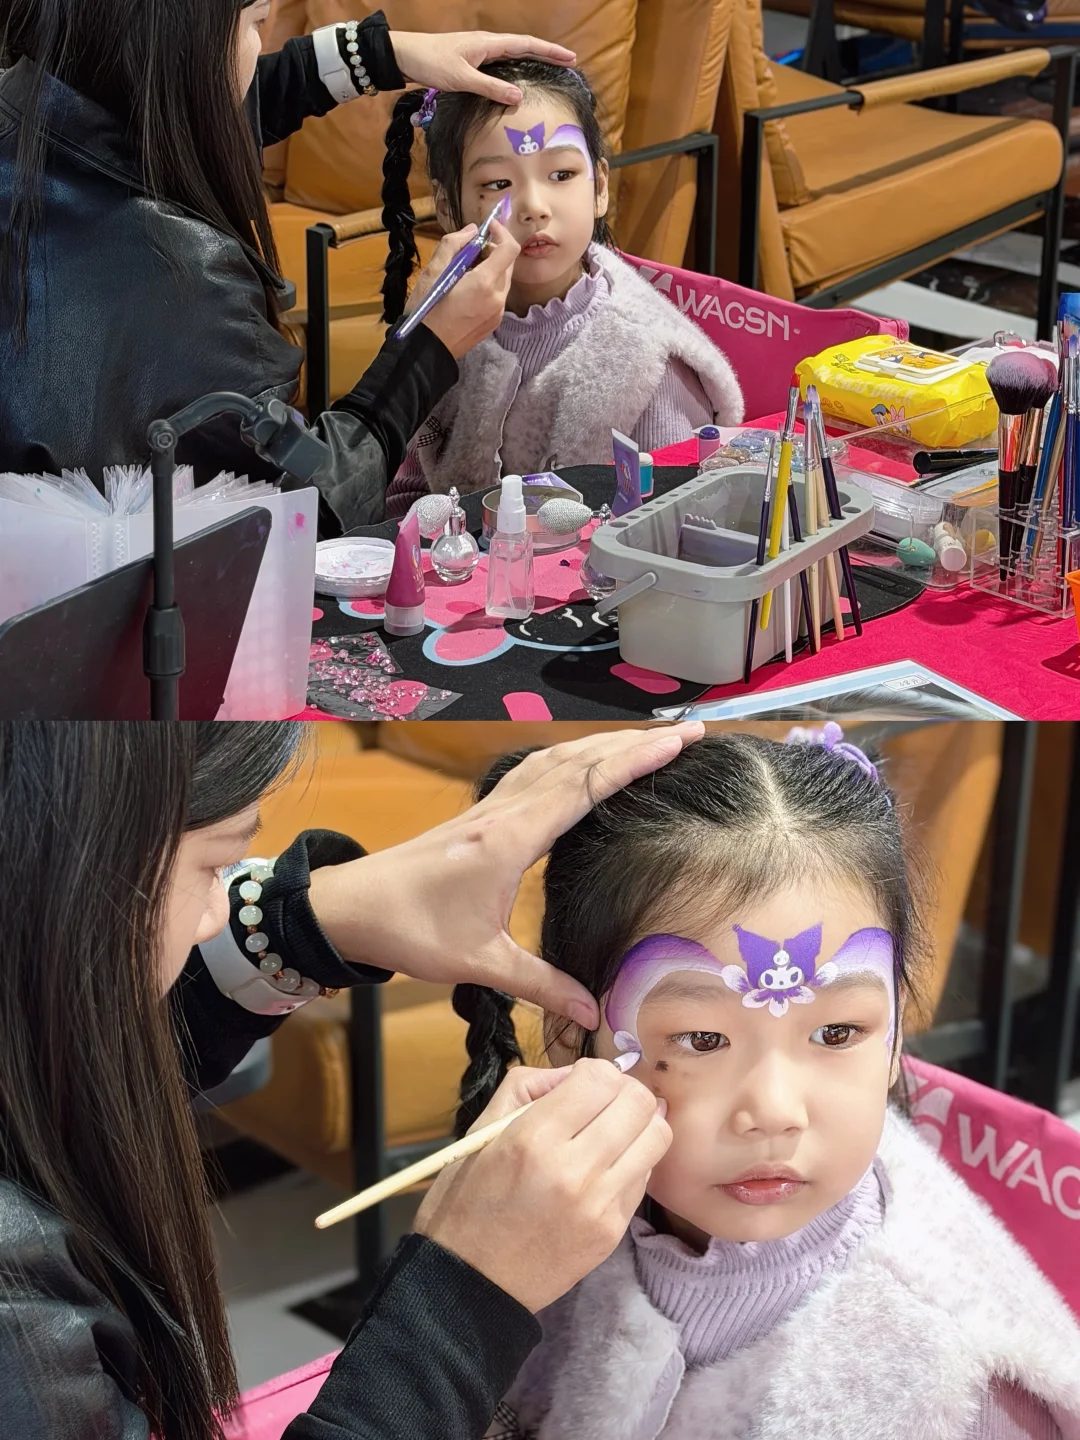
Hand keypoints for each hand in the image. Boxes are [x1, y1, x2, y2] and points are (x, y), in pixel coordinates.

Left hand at [307, 723, 704, 1029]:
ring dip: (601, 744)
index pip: (584, 785)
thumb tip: (595, 1013)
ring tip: (646, 739)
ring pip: (554, 759)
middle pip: (576, 760)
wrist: (348, 908)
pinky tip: (579, 763)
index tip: (678, 741)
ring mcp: (489, 807)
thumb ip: (540, 983)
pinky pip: (533, 771)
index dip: (635, 761)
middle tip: (685, 733)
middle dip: (633, 743)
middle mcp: (503, 811)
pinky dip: (569, 758)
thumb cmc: (410, 930)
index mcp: (510, 838)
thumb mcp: (479, 962)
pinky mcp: (479, 815)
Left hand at [389, 32, 576, 105]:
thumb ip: (491, 88)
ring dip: (532, 59)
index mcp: (488, 44)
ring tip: (550, 67)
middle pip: (524, 47)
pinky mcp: (471, 60)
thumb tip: (519, 97)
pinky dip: (515, 66)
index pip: (526, 45)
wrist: (406, 55)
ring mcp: (479, 51)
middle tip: (568, 62)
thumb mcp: (462, 79)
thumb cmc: (431, 63)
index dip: (549, 52)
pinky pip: (501, 62)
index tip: (569, 57)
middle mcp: (487, 44)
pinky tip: (518, 77)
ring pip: (513, 53)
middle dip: (547, 54)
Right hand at [408, 221, 519, 359]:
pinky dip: (488, 285)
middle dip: (493, 250)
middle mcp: (498, 299)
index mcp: (484, 283)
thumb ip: (454, 244)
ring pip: (503, 280)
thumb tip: (472, 231)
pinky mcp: (494, 324)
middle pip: (508, 263)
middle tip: (469, 250)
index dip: (501, 232)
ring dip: (490, 268)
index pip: (510, 248)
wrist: (426, 351)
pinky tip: (467, 290)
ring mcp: (498, 314)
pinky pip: (497, 296)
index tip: (487, 226)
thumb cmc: (425, 311)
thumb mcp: (433, 272)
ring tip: (464, 271)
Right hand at [415, 1060, 671, 1312]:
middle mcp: (573, 1169)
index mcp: (533, 1137)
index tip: (578, 1084)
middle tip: (603, 1103)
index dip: (594, 1071)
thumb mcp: (481, 1130)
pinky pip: (645, 1176)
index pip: (601, 1078)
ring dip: (638, 1125)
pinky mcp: (613, 1233)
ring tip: (613, 1132)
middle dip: (625, 1092)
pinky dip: (633, 1161)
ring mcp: (599, 1205)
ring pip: (656, 1137)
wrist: (470, 1285)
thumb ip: (529, 1087)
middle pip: (639, 1103)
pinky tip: (606, 1167)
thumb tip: (574, 1075)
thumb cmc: (466, 1202)